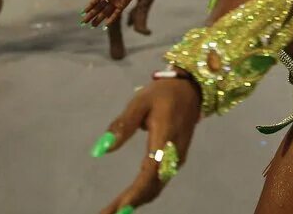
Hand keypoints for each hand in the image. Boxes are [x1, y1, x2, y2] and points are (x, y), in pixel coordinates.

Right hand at [81, 0, 134, 27]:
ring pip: (106, 12)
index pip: (96, 0)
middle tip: (84, 22)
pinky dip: (111, 19)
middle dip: (92, 15)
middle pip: (100, 8)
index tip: (83, 13)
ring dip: (99, 19)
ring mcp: (117, 1)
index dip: (90, 6)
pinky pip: (116, 14)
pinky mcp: (123, 5)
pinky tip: (105, 25)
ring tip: (92, 25)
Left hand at [91, 78, 199, 213]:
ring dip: (135, 201)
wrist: (192, 90)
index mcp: (165, 139)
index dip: (136, 192)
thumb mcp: (140, 101)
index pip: (151, 171)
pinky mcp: (175, 161)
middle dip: (130, 203)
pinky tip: (128, 200)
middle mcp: (173, 155)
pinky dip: (143, 194)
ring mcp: (176, 160)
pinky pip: (159, 182)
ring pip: (156, 187)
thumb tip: (100, 150)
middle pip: (152, 186)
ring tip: (112, 211)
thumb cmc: (164, 94)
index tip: (120, 208)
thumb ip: (122, 125)